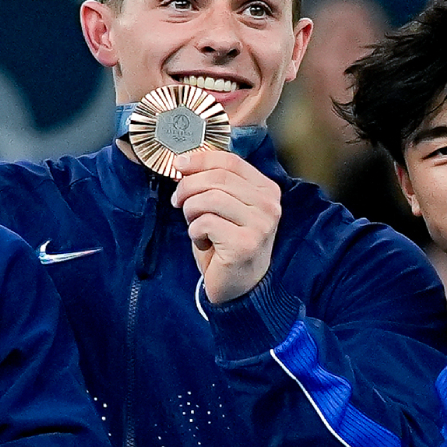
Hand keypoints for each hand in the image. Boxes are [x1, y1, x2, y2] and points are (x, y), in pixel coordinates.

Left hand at [171, 147, 281, 304]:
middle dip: (188, 187)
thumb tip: (185, 161)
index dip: (200, 160)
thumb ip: (214, 183)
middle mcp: (269, 205)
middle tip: (178, 202)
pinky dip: (195, 231)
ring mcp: (261, 225)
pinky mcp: (246, 244)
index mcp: (267, 190)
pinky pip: (206, 223)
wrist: (237, 286)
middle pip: (217, 178)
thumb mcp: (223, 207)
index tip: (178, 164)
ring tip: (195, 225)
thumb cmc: (225, 243)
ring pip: (209, 199)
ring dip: (191, 211)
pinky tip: (204, 242)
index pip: (230, 161)